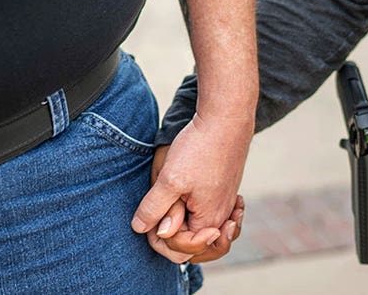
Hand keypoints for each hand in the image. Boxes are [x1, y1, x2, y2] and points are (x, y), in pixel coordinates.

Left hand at [144, 145, 245, 263]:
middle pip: (193, 244)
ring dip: (184, 225)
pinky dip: (197, 212)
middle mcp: (222, 217)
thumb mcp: (169, 180)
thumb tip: (141, 229)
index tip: (151, 219)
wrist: (226, 120)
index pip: (180, 249)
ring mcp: (226, 204)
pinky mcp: (224, 190)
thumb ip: (154, 208)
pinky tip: (189, 200)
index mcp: (208, 221)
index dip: (159, 238)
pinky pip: (210, 214)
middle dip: (172, 235)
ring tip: (172, 212)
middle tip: (158, 215)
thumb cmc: (200, 148)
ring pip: (201, 229)